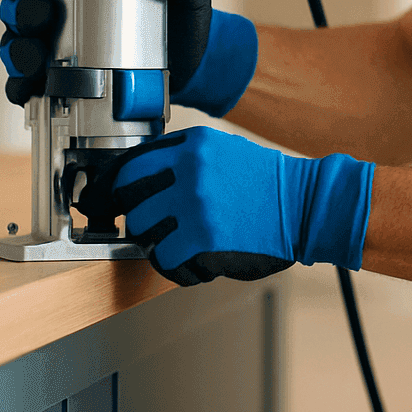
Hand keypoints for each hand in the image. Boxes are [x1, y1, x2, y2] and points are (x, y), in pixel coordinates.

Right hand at [0, 0, 258, 115]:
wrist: (194, 66)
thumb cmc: (180, 17)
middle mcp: (55, 9)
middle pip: (16, 4)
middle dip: (21, 10)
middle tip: (41, 16)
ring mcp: (52, 48)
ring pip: (14, 45)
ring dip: (17, 51)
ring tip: (35, 60)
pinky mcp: (57, 82)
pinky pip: (25, 85)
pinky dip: (21, 88)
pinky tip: (30, 91)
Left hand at [109, 125, 373, 285]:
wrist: (305, 205)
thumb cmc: (266, 183)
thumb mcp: (223, 150)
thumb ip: (182, 157)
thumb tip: (136, 177)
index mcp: (192, 144)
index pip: (130, 165)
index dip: (114, 188)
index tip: (107, 201)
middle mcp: (189, 169)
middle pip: (129, 201)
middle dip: (140, 219)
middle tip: (158, 228)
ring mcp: (194, 203)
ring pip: (143, 232)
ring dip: (159, 244)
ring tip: (186, 245)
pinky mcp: (202, 236)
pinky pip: (164, 259)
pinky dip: (177, 266)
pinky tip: (197, 261)